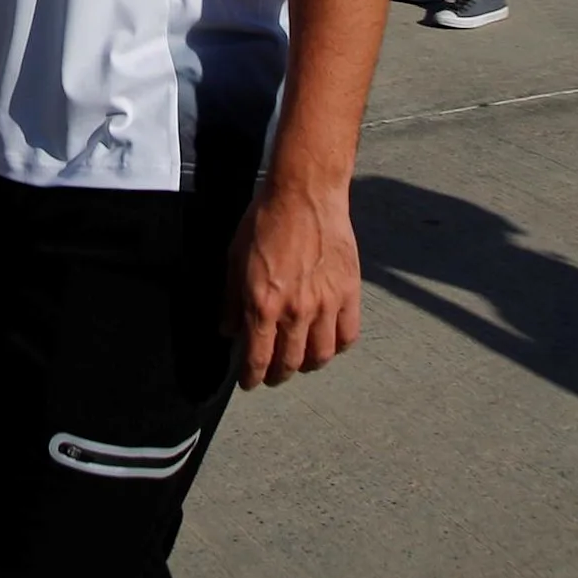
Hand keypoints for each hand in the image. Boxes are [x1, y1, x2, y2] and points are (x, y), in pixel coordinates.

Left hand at [228, 177, 362, 388]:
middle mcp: (296, 311)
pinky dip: (338, 346)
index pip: (257, 358)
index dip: (252, 377)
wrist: (304, 194)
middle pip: (290, 363)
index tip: (250, 382)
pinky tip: (328, 343)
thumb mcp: (234, 259)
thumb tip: (227, 330)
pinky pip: (348, 335)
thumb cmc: (265, 221)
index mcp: (263, 304)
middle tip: (274, 374)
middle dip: (278, 375)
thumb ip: (230, 300)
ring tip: (301, 361)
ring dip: (308, 365)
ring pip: (321, 356)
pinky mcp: (349, 293)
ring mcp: (326, 304)